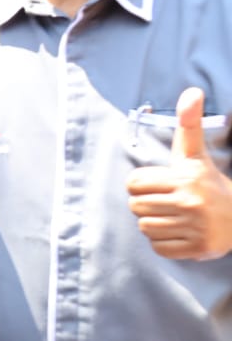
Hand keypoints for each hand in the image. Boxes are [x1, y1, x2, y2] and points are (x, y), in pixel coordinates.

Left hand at [126, 87, 231, 259]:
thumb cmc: (208, 182)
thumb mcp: (195, 154)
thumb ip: (188, 124)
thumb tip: (192, 91)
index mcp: (185, 178)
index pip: (133, 183)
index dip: (142, 184)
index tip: (160, 184)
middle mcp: (190, 203)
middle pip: (135, 206)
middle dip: (146, 204)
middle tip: (167, 202)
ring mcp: (195, 228)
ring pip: (145, 227)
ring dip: (155, 223)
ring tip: (175, 217)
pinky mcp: (197, 249)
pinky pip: (158, 247)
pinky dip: (165, 242)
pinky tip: (181, 232)